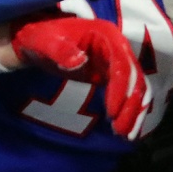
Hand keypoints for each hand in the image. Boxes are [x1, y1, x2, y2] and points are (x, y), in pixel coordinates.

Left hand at [11, 13, 150, 140]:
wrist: (36, 40)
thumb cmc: (38, 37)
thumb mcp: (42, 40)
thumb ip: (59, 50)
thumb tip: (79, 62)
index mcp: (106, 35)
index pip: (121, 66)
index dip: (120, 90)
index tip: (112, 113)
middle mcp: (118, 46)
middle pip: (134, 79)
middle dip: (131, 107)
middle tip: (122, 133)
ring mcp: (117, 60)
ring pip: (136, 88)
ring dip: (133, 112)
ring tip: (124, 136)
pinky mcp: (113, 73)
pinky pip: (128, 92)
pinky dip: (129, 110)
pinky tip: (124, 128)